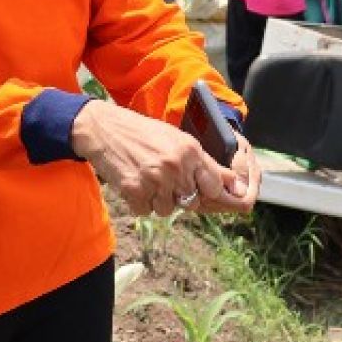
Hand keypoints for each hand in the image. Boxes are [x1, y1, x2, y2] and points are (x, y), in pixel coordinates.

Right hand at [71, 99, 258, 216]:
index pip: (214, 187)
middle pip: (191, 203)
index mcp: (190, 151)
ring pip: (167, 210)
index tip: (195, 186)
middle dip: (179, 195)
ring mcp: (154, 180)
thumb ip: (205, 164)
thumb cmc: (144, 134)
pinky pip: (145, 211)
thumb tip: (237, 186)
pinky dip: (139, 202)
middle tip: (163, 177)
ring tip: (147, 178)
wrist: (104, 129)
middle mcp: (175, 166)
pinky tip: (134, 182)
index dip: (205, 190)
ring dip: (157, 200)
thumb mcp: (178, 140)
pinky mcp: (134, 191)